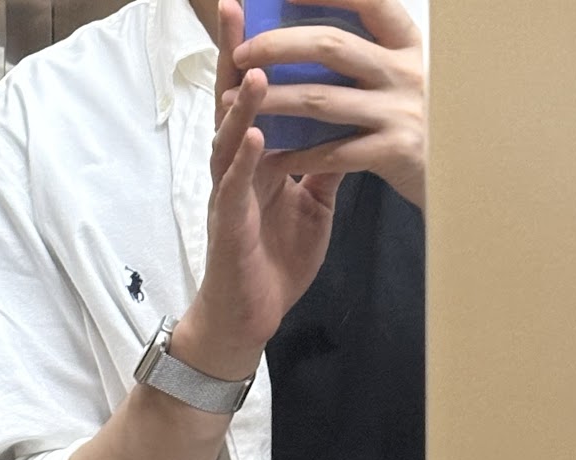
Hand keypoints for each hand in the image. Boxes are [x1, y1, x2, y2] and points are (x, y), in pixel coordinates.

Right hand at [173, 0, 342, 381]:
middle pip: (233, 103)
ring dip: (241, 107)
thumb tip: (346, 129)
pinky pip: (236, 190)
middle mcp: (240, 168)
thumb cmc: (275, 260)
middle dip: (234, 56)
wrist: (252, 314)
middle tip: (234, 7)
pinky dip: (244, 162)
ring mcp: (231, 195)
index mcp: (261, 161)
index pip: (260, 98)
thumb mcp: (312, 206)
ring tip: (254, 72)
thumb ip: (323, 166)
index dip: (263, 55)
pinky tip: (254, 137)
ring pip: (229, 141)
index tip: (267, 10)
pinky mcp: (229, 226)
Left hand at [225, 0, 425, 208]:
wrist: (464, 176)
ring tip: (233, 103)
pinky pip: (331, 153)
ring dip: (272, 100)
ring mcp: (401, 112)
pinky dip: (296, 155)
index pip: (366, 1)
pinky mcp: (394, 153)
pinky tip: (269, 156)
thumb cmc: (421, 125)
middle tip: (242, 52)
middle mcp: (406, 71)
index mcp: (408, 44)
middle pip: (331, 46)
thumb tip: (311, 35)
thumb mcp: (404, 80)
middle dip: (279, 45)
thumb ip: (367, 58)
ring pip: (321, 100)